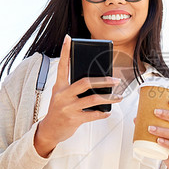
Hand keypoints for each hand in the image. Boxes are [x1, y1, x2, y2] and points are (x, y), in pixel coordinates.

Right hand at [34, 35, 121, 155]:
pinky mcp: (74, 119)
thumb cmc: (59, 109)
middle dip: (103, 80)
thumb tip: (96, 80)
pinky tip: (108, 112)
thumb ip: (73, 87)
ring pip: (93, 99)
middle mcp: (63, 95)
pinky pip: (93, 114)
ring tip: (118, 97)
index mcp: (59, 86)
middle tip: (115, 80)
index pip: (62, 66)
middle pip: (85, 82)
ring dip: (109, 98)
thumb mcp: (61, 95)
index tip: (68, 38)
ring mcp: (68, 107)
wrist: (50, 130)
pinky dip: (103, 113)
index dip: (64, 52)